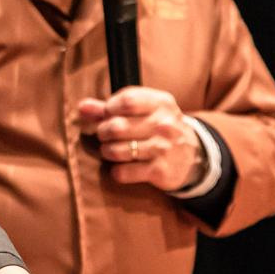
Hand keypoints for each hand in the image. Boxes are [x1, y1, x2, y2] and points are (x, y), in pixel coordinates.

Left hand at [75, 87, 202, 192]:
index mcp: (161, 103)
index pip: (126, 100)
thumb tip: (82, 107)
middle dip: (103, 132)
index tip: (108, 114)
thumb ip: (110, 108)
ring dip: (107, 151)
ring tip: (111, 150)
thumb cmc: (158, 128)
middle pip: (116, 126)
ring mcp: (163, 148)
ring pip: (116, 151)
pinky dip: (117, 171)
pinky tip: (122, 167)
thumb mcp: (143, 111)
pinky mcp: (159, 171)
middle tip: (105, 135)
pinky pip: (123, 172)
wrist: (192, 157)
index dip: (109, 108)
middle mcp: (164, 125)